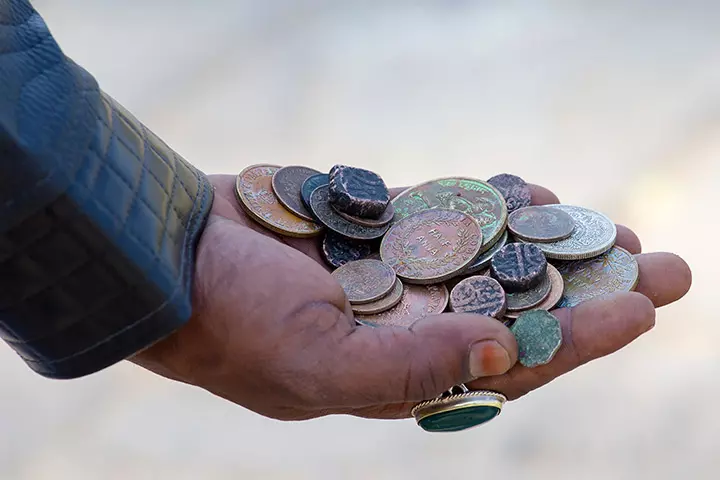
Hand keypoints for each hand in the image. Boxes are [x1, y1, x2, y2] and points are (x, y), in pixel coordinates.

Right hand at [131, 174, 690, 420]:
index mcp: (406, 373)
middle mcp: (410, 325)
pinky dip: (489, 201)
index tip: (640, 308)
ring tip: (609, 225)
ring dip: (550, 242)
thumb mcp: (318, 363)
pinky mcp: (376, 227)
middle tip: (662, 264)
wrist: (174, 258)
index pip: (511, 363)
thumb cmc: (236, 322)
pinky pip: (447, 215)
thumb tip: (503, 355)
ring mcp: (396, 273)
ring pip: (492, 258)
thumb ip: (409, 367)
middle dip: (589, 289)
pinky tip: (530, 187)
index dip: (579, 339)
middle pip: (519, 310)